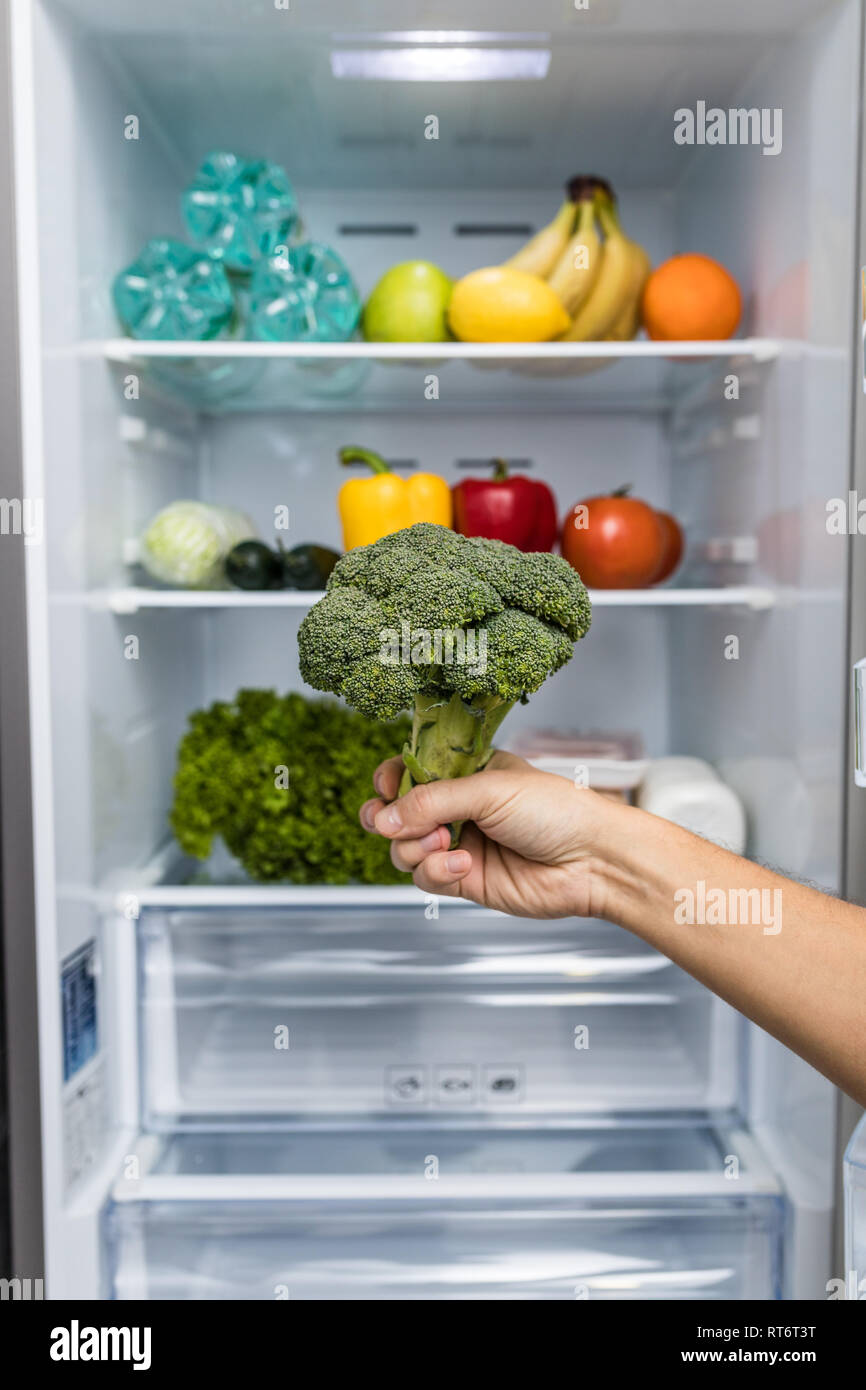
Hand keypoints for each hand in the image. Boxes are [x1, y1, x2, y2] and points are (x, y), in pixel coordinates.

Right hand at [359, 751, 615, 918]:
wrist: (592, 860)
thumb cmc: (555, 810)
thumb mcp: (488, 789)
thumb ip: (431, 800)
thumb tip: (383, 818)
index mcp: (466, 773)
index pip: (411, 773)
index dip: (391, 781)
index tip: (386, 787)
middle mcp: (459, 808)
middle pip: (398, 815)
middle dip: (388, 819)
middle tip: (388, 823)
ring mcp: (461, 844)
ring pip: (405, 850)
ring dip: (415, 847)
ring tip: (446, 841)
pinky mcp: (466, 880)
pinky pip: (427, 878)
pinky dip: (436, 871)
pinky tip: (464, 864)